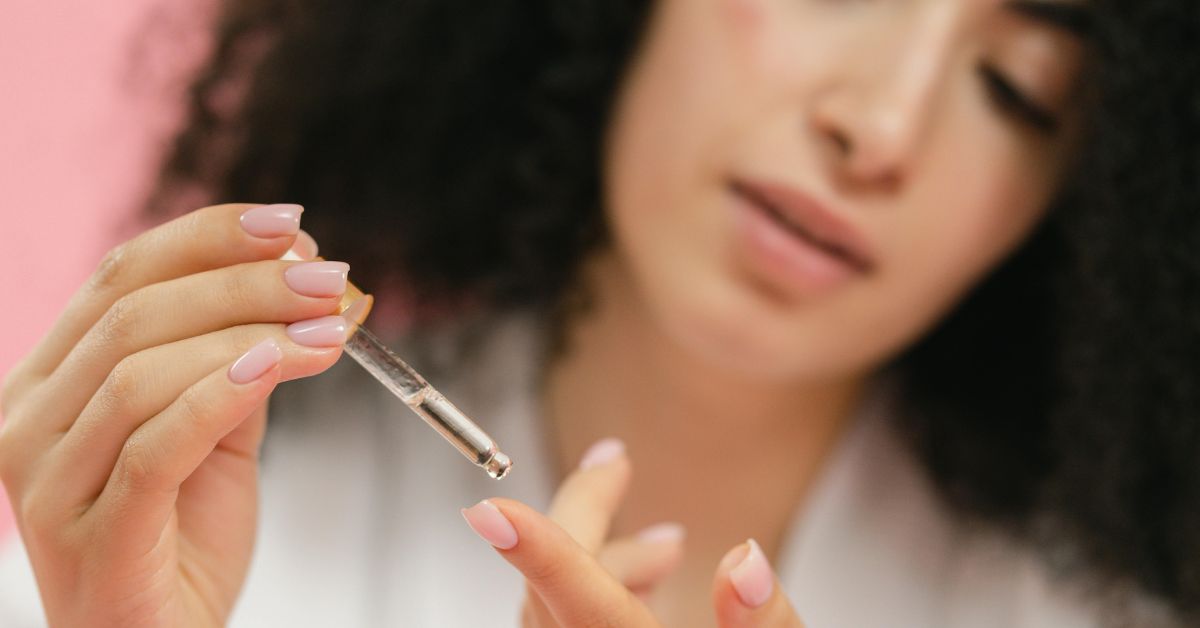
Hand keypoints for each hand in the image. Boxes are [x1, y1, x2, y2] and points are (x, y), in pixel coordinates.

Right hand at [0, 204, 350, 626]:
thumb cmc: (185, 537)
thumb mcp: (215, 430)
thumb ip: (237, 358)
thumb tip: (298, 277)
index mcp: (49, 381)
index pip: (120, 277)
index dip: (208, 238)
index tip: (291, 223)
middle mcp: (27, 421)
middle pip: (133, 313)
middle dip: (243, 281)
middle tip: (327, 276)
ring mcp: (46, 482)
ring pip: (142, 370)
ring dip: (250, 333)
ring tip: (330, 328)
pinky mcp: (91, 535)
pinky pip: (154, 446)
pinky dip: (219, 394)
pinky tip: (279, 365)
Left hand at [461, 439, 806, 626]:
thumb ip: (763, 627)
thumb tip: (742, 561)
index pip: (582, 606)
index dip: (538, 555)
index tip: (491, 512)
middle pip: (553, 596)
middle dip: (584, 519)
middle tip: (615, 463)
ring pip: (550, 614)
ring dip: (597, 562)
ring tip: (668, 548)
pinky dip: (589, 598)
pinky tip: (642, 590)